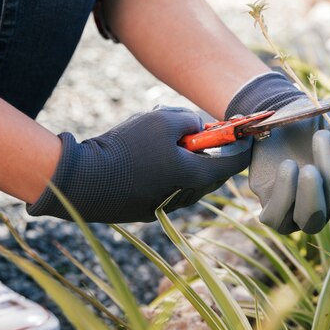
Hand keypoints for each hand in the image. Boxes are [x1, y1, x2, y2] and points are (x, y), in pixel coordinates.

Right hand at [27, 107, 250, 222]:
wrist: (82, 181)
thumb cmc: (126, 147)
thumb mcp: (163, 119)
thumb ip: (189, 120)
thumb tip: (197, 127)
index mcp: (195, 177)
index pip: (233, 165)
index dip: (243, 147)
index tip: (248, 135)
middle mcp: (184, 197)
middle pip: (209, 173)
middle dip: (207, 151)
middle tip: (199, 132)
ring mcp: (164, 206)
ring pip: (186, 179)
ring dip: (183, 159)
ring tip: (160, 137)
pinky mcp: (144, 210)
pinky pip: (165, 186)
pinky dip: (164, 170)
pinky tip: (142, 154)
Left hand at [226, 74, 329, 233]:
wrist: (278, 120)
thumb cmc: (314, 124)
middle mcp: (329, 204)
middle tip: (320, 136)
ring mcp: (302, 212)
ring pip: (312, 222)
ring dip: (312, 195)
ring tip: (307, 167)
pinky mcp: (276, 212)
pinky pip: (280, 221)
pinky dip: (284, 195)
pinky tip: (288, 166)